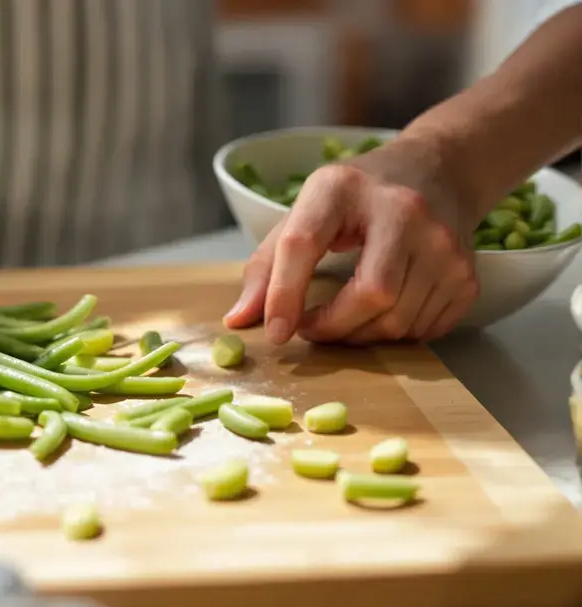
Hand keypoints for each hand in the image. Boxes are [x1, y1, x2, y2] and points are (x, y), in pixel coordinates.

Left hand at [223, 138, 478, 344]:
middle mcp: (403, 210)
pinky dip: (397, 334)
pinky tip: (384, 312)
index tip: (276, 332)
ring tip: (345, 319)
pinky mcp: (468, 271)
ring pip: (399, 320)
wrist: (438, 170)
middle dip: (334, 327)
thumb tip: (237, 322)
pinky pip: (426, 329)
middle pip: (370, 295)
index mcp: (341, 188)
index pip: (304, 244)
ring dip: (363, 335)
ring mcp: (444, 241)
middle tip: (312, 329)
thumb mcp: (306, 211)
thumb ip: (266, 265)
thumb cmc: (358, 196)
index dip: (284, 294)